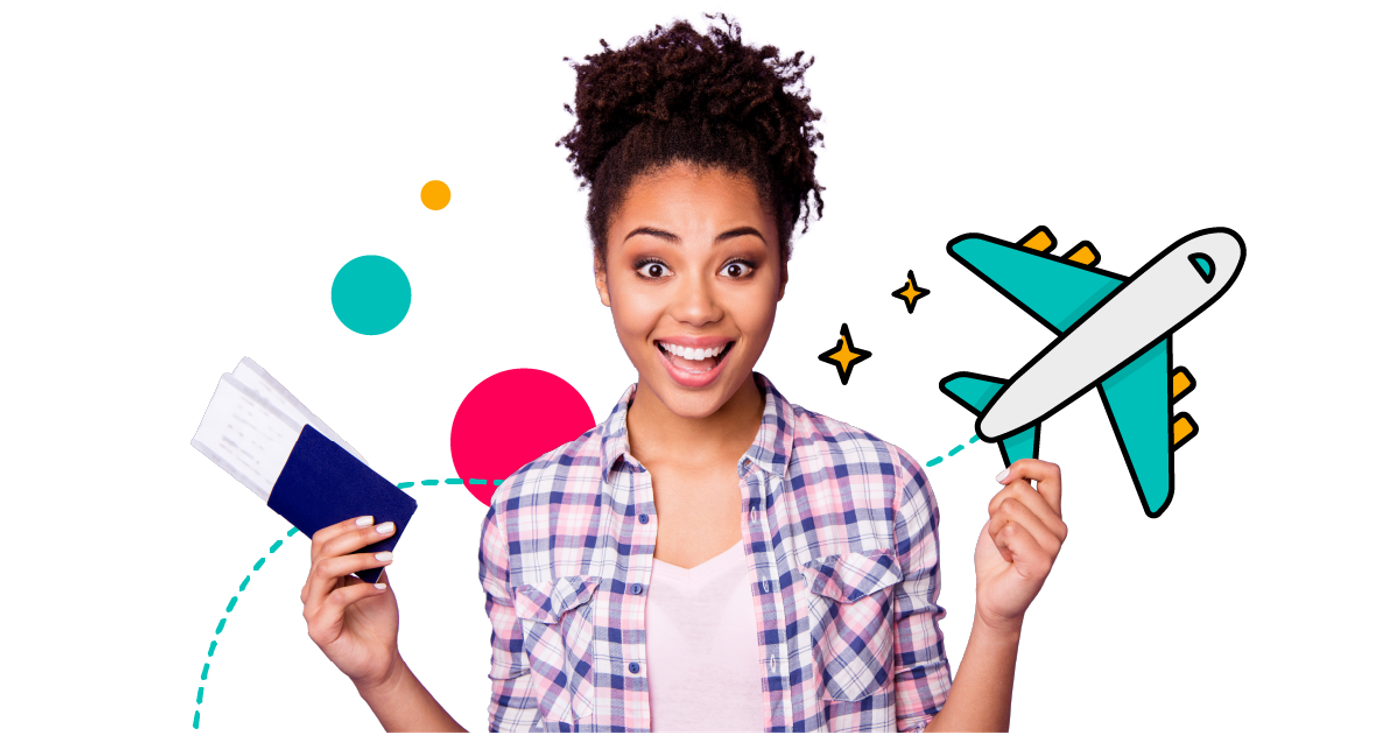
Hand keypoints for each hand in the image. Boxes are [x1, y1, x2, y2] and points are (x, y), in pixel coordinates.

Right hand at [300, 515, 401, 689]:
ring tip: (389, 557)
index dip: (344, 526)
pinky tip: (381, 589)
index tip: (371, 517)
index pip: (321, 542)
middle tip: (386, 529)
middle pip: (324, 551)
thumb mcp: (377, 582)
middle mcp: (312, 590)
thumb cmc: (376, 621)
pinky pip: (338, 598)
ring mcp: (312, 609)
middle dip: (357, 536)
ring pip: (326, 570)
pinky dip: (363, 589)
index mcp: (321, 576)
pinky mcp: (319, 628)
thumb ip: (373, 561)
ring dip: (360, 558)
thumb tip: (380, 530)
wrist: (380, 659)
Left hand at [972, 459, 1066, 632]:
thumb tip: (1009, 474)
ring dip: (995, 527)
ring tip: (1004, 546)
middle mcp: (1057, 527)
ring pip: (1009, 507)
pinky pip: (1010, 529)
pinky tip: (1007, 557)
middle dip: (995, 507)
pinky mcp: (1042, 561)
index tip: (1002, 478)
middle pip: (1019, 488)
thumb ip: (1013, 495)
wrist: (993, 596)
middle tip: (1001, 532)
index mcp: (1051, 513)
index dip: (1024, 466)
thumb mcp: (1003, 517)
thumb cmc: (997, 557)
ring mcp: (1053, 545)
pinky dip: (998, 541)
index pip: (1051, 472)